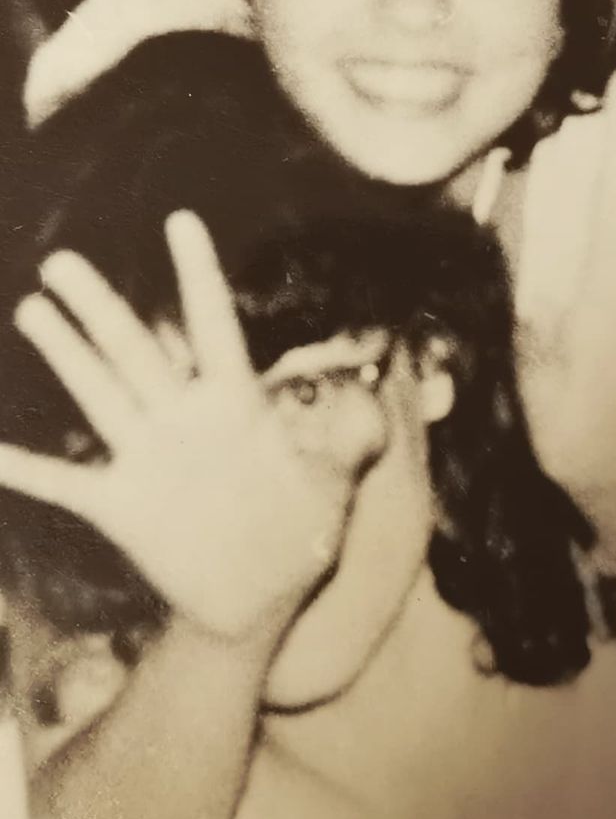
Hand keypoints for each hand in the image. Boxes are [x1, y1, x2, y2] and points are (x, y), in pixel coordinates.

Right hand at [1, 212, 382, 642]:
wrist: (261, 599)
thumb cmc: (302, 531)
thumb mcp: (335, 484)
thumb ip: (351, 443)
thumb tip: (377, 409)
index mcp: (235, 404)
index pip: (213, 324)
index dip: (199, 273)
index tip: (180, 219)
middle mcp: (183, 419)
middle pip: (136, 350)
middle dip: (100, 308)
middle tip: (61, 261)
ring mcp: (147, 458)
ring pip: (100, 394)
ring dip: (67, 355)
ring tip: (34, 308)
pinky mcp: (121, 505)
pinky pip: (64, 482)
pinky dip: (25, 470)